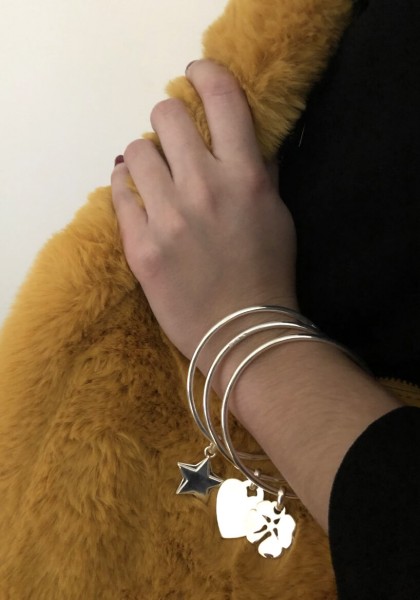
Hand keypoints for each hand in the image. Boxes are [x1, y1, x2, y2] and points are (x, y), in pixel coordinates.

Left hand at [111, 59, 296, 361]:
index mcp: (246, 177)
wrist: (242, 334)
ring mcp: (168, 218)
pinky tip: (138, 199)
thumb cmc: (267, 274)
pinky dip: (126, 189)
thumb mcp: (277, 216)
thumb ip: (260, 171)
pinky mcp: (140, 246)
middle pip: (166, 116)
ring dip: (144, 158)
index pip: (222, 98)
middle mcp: (205, 188)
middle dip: (167, 120)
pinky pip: (118, 193)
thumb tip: (244, 137)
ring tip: (153, 178)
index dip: (205, 73)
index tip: (195, 75)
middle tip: (172, 139)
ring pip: (134, 152)